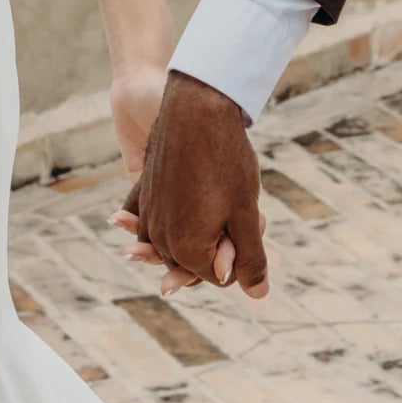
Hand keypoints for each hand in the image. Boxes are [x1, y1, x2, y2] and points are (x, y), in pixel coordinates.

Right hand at [115, 70, 269, 299]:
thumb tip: (258, 295)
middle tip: (241, 204)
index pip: (219, 274)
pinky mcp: (143, 192)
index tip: (255, 220)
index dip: (241, 251)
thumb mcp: (246, 214)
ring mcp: (148, 214)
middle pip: (196, 257)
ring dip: (200, 225)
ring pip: (177, 237)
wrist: (196, 107)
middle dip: (221, 239)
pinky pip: (154, 216)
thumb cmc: (225, 160)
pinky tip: (171, 208)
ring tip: (219, 195)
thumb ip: (251, 259)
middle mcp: (159, 237)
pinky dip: (169, 214)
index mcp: (186, 249)